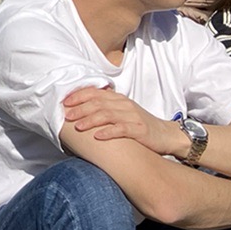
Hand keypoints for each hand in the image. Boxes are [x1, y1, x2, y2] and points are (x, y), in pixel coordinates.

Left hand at [61, 85, 181, 155]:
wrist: (165, 135)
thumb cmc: (139, 125)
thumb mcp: (122, 112)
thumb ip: (105, 108)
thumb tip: (80, 110)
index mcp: (118, 98)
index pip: (94, 93)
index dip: (78, 96)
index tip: (65, 102)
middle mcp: (124, 104)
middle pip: (98, 103)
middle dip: (80, 109)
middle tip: (66, 116)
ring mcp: (132, 116)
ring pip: (107, 115)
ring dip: (90, 120)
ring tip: (78, 126)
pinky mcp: (139, 129)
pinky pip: (121, 129)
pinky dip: (108, 132)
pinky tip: (97, 136)